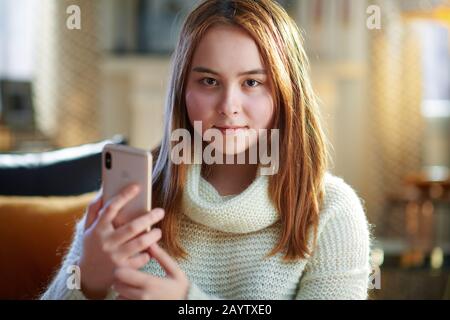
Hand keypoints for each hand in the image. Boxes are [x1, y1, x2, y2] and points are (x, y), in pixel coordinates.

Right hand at [78, 184, 164, 298]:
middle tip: (161, 211)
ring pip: (141, 243)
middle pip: (132, 227)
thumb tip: (102, 190)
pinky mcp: (124, 270)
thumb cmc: (92, 246)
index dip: (124, 196)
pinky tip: (150, 249)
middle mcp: (106, 242)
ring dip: (154, 235)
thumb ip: (93, 209)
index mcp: (98, 229)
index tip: (137, 187)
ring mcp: (115, 257)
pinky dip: (149, 253)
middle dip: (150, 217)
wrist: (87, 277)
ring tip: (158, 231)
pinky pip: (142, 258)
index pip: (111, 208)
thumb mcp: (88, 228)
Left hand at [112, 243, 189, 299]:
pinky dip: (125, 299)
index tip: (125, 267)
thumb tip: (151, 243)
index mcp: (150, 283)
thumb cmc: (180, 288)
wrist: (185, 305)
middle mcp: (142, 296)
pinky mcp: (139, 310)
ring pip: (118, 297)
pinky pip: (123, 304)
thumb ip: (162, 257)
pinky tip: (133, 295)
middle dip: (120, 279)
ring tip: (131, 287)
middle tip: (127, 276)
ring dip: (122, 291)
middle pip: (117, 285)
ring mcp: (140, 305)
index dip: (121, 269)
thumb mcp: (174, 271)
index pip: (122, 274)